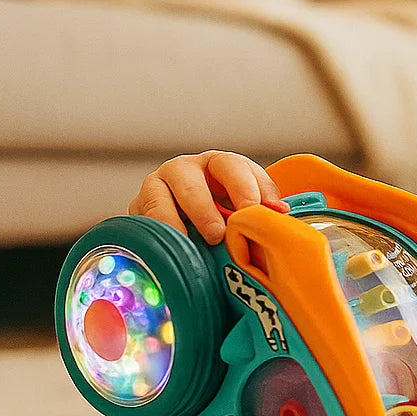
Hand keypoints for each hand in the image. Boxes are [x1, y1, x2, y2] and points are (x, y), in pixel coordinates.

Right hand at [128, 150, 287, 244]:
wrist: (186, 226)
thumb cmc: (224, 212)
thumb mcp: (244, 203)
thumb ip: (261, 204)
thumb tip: (279, 213)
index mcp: (216, 164)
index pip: (230, 165)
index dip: (243, 187)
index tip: (253, 210)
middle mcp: (183, 170)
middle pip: (189, 182)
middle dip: (204, 209)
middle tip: (217, 234)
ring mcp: (155, 188)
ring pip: (158, 200)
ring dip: (174, 223)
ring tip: (188, 244)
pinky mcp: (137, 210)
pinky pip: (142, 222)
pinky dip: (155, 236)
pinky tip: (167, 251)